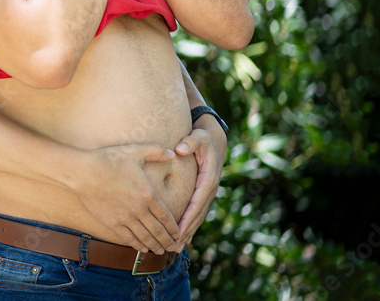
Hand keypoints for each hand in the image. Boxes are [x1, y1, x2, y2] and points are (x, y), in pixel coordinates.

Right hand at [76, 143, 180, 253]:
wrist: (83, 171)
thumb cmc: (108, 159)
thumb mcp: (135, 151)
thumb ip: (156, 151)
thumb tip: (173, 153)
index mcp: (148, 193)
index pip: (166, 216)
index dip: (174, 228)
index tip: (178, 234)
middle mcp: (139, 209)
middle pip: (158, 230)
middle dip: (167, 241)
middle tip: (173, 247)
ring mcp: (125, 217)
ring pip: (145, 237)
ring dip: (155, 246)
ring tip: (161, 251)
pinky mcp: (112, 222)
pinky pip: (128, 238)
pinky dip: (138, 245)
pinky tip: (142, 248)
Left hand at [171, 119, 227, 249]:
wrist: (214, 141)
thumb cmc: (203, 138)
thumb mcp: (198, 136)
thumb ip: (190, 142)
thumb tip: (180, 148)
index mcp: (208, 179)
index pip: (196, 203)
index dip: (187, 218)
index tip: (176, 231)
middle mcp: (208, 190)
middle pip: (196, 216)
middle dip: (185, 232)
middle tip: (171, 247)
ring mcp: (206, 194)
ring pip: (196, 218)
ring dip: (186, 234)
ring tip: (173, 249)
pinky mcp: (202, 195)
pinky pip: (195, 214)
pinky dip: (188, 227)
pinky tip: (180, 239)